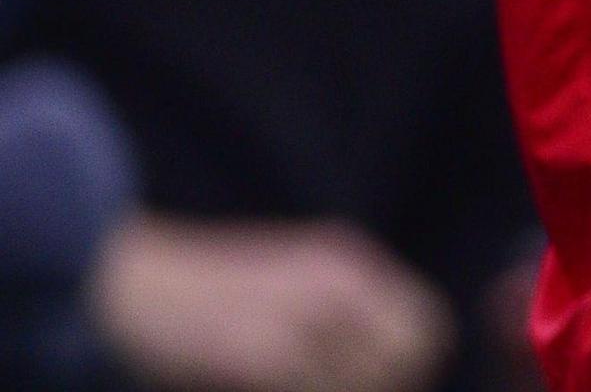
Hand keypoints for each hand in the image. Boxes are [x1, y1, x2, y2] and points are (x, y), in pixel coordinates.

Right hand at [89, 213, 450, 391]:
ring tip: (283, 383)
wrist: (112, 286)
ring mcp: (301, 320)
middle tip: (326, 388)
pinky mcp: (260, 358)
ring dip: (335, 390)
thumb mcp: (276, 289)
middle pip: (408, 359)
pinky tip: (249, 385)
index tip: (368, 385)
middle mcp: (336, 284)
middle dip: (379, 387)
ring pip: (365, 384)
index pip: (424, 327)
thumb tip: (383, 372)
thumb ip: (332, 321)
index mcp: (343, 264)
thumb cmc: (187, 302)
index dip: (402, 368)